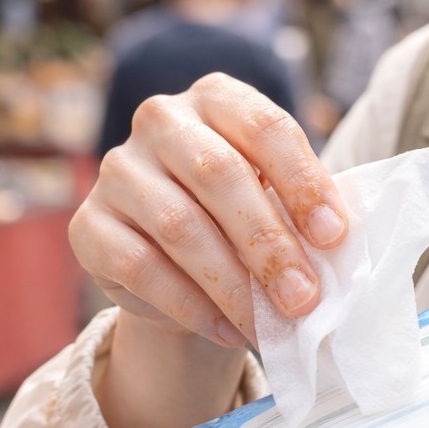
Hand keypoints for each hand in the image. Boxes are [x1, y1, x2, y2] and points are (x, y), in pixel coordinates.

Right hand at [71, 74, 350, 427]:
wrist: (180, 266)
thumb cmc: (244, 222)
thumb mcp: (279, 204)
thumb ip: (303, 213)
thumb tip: (340, 250)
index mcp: (217, 98)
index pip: (264, 127)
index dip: (302, 181)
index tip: (334, 236)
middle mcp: (161, 120)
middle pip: (218, 174)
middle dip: (268, 243)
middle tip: (305, 297)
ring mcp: (118, 170)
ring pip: (179, 226)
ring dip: (232, 284)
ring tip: (271, 325)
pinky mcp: (88, 225)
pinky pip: (140, 267)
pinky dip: (191, 306)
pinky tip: (228, 329)